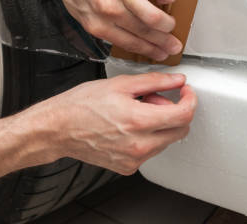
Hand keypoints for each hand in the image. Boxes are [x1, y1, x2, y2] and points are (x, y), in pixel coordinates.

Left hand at [29, 0, 182, 61]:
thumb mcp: (78, 8)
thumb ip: (100, 22)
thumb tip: (122, 31)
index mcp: (95, 22)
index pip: (130, 44)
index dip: (149, 52)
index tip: (159, 54)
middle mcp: (108, 9)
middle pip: (145, 33)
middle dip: (164, 43)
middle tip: (173, 44)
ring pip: (154, 17)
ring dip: (168, 23)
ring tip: (172, 23)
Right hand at [30, 73, 195, 174]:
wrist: (57, 128)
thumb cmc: (81, 105)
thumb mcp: (121, 84)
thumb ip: (155, 81)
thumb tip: (177, 80)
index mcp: (139, 121)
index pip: (184, 115)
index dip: (190, 99)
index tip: (186, 91)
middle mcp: (139, 145)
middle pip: (180, 130)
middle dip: (174, 111)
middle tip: (155, 98)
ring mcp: (134, 159)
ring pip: (166, 141)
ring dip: (161, 124)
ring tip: (137, 111)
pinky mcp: (127, 167)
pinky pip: (151, 151)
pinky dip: (148, 137)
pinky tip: (130, 126)